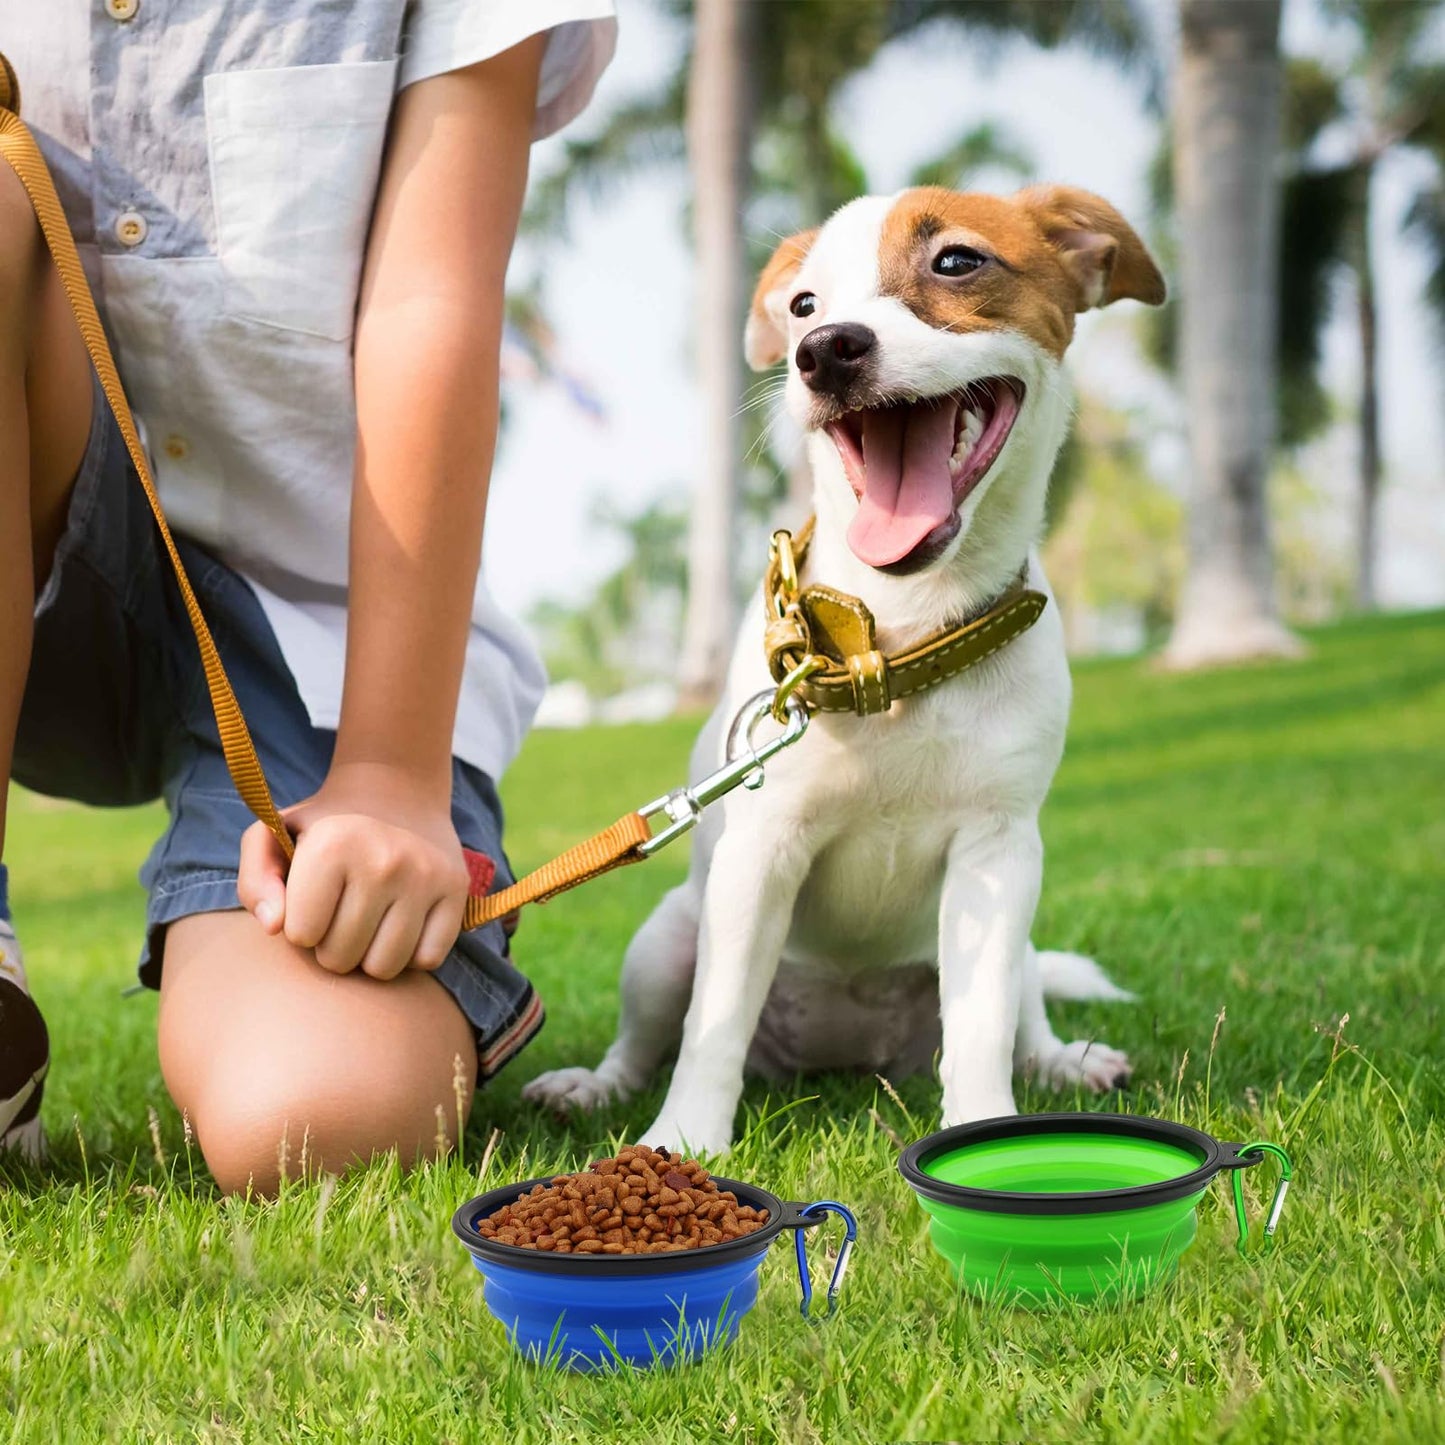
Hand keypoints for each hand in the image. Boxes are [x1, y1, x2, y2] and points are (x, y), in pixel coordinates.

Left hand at [237, 762, 469, 979]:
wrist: (396, 791)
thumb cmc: (325, 826)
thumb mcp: (272, 836)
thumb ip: (254, 881)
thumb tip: (273, 927)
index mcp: (332, 846)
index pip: (301, 936)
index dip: (300, 925)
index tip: (311, 902)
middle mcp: (383, 861)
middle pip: (341, 958)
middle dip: (332, 946)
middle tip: (340, 914)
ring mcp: (425, 876)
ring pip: (385, 967)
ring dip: (370, 956)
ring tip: (368, 924)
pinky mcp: (456, 891)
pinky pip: (428, 959)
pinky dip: (411, 953)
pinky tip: (401, 924)